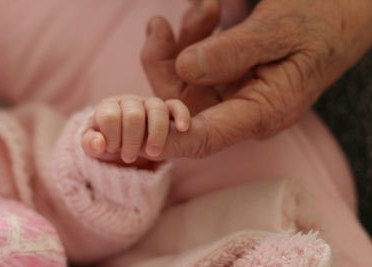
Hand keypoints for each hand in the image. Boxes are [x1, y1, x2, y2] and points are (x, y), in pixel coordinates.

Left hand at [81, 95, 189, 164]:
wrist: (129, 145)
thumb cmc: (112, 144)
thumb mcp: (97, 147)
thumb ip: (90, 144)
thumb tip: (99, 143)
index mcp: (109, 107)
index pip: (110, 116)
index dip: (112, 137)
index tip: (114, 149)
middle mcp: (130, 102)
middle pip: (133, 114)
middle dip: (131, 141)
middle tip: (128, 157)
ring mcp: (150, 104)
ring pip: (157, 108)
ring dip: (156, 134)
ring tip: (152, 153)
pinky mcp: (168, 110)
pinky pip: (176, 105)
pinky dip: (181, 115)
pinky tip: (182, 128)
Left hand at [143, 0, 371, 157]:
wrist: (340, 15)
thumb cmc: (321, 23)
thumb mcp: (279, 31)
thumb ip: (232, 52)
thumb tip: (184, 68)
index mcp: (262, 113)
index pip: (203, 139)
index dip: (165, 139)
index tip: (132, 133)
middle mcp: (243, 111)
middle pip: (183, 104)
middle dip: (164, 64)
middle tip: (160, 26)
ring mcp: (234, 95)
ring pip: (185, 81)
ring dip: (180, 44)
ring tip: (202, 9)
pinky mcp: (229, 78)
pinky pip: (197, 65)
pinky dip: (192, 38)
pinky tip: (205, 13)